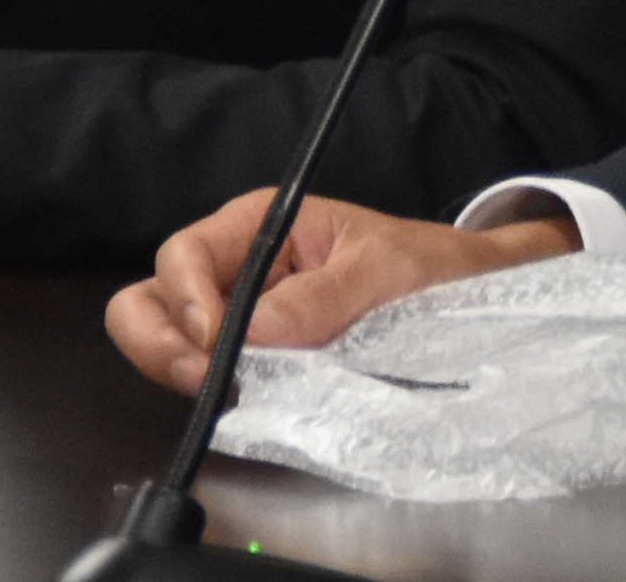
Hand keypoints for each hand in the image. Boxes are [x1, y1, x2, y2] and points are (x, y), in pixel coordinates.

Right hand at [105, 192, 575, 392]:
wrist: (473, 296)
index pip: (184, 256)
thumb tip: (256, 331)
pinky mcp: (260, 361)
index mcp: (261, 225)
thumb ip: (321, 298)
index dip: (187, 301)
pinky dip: (211, 391)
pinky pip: (210, 374)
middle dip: (158, 340)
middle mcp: (240, 268)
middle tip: (198, 377)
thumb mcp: (386, 271)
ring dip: (180, 368)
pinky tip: (242, 400)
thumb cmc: (432, 266)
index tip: (217, 343)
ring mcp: (243, 319)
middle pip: (152, 297)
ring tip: (219, 390)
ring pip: (168, 340)